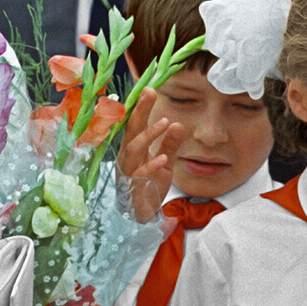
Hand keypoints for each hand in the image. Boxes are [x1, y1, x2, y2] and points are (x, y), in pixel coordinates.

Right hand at [116, 88, 184, 221]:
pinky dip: (151, 166)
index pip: (135, 124)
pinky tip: (163, 158)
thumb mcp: (165, 163)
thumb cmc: (149, 186)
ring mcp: (128, 172)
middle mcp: (127, 157)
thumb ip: (170, 145)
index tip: (149, 89)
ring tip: (165, 122)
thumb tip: (178, 124)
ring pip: (133, 149)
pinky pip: (139, 174)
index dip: (140, 107)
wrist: (142, 216)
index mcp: (134, 149)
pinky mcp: (133, 188)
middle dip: (139, 111)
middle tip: (150, 93)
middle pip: (131, 130)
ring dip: (148, 135)